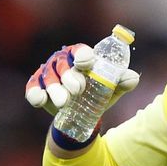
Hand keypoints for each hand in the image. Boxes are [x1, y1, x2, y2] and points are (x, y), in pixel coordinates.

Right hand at [25, 45, 140, 116]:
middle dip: (70, 76)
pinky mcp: (37, 87)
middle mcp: (62, 61)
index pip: (79, 50)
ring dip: (55, 89)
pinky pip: (33, 88)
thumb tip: (133, 78)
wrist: (82, 115)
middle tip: (78, 90)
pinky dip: (35, 93)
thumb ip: (122, 82)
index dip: (82, 54)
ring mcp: (48, 74)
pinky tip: (39, 100)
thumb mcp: (111, 89)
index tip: (87, 63)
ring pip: (48, 77)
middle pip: (63, 64)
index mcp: (80, 56)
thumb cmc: (97, 94)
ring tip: (64, 103)